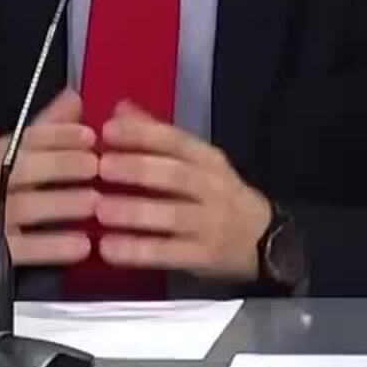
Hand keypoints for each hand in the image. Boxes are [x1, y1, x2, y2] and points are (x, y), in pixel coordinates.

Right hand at [0, 89, 98, 285]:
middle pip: (25, 169)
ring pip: (27, 208)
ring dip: (64, 203)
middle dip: (63, 165)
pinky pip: (27, 249)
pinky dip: (56, 247)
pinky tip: (83, 245)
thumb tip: (74, 96)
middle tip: (97, 167)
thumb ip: (46, 129)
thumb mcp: (11, 158)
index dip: (59, 135)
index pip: (26, 138)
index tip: (91, 137)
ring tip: (95, 202)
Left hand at [92, 101, 272, 281]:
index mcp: (207, 159)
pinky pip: (170, 254)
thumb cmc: (215, 194)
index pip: (176, 141)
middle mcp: (212, 188)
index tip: (108, 131)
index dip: (142, 135)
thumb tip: (118, 109)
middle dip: (138, 169)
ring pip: (173, 215)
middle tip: (101, 167)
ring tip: (101, 210)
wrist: (265, 238)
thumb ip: (156, 136)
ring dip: (135, 212)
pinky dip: (139, 252)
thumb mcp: (194, 161)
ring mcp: (210, 224)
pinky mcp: (205, 256)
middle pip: (176, 175)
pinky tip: (109, 249)